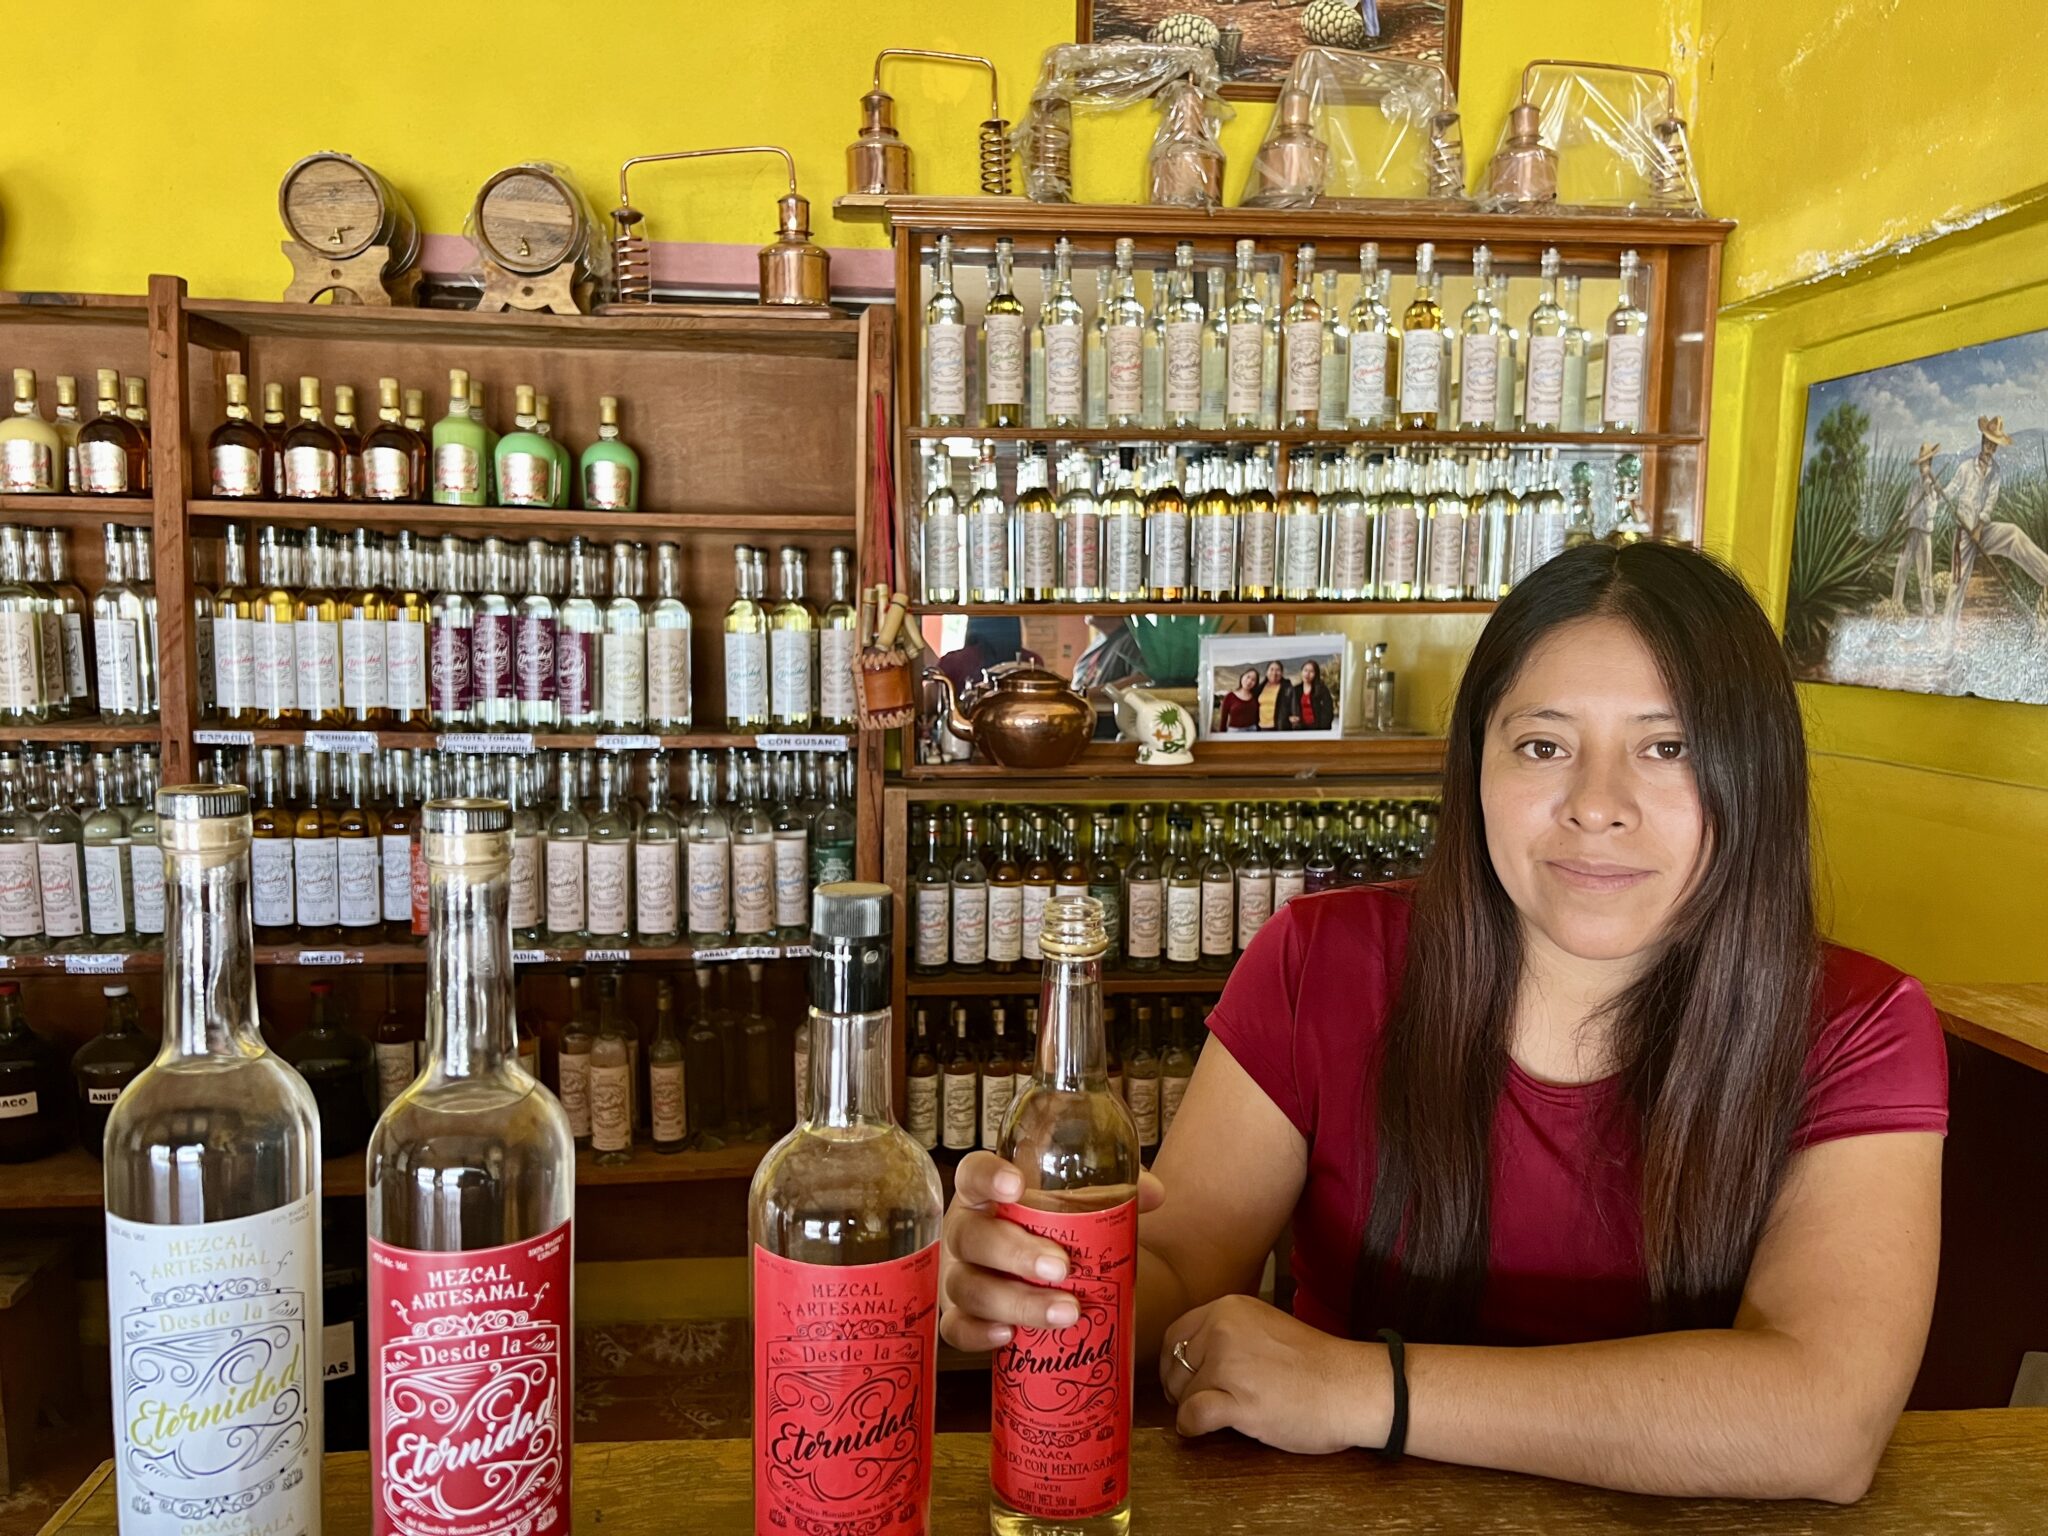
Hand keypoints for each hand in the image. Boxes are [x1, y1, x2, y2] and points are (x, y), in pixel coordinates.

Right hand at [940, 1151, 1165, 1351]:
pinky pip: (958, 1329)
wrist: (1038, 1278)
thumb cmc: (1052, 1233)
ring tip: (1066, 1311)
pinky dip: (980, 1335)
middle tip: (1061, 1267)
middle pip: (972, 1236)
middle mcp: (965, 1232)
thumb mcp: (1077, 1207)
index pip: (972, 1174)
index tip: (1016, 1184)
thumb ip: (1112, 1193)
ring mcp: (958, 1276)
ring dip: (1017, 1302)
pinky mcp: (958, 1317)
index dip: (988, 1177)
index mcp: (987, 1195)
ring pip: (970, 1288)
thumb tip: (1152, 1194)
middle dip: (1016, 1252)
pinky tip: (1010, 1337)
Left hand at [1160, 1293, 1387, 1454]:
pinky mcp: (1238, 1400)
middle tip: (1196, 1403)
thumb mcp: (1264, 1329)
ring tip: (1220, 1414)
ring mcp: (1229, 1363)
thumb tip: (1190, 1359)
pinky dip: (1192, 1427)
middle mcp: (1223, 1329)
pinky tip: (1204, 1430)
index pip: (1176, 1333)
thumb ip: (1228, 1335)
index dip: (1174, 1362)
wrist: (1352, 1387)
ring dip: (1192, 1408)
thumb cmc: (1316, 1365)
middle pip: (1175, 1364)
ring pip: (1183, 1392)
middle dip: (1180, 1388)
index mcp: (1229, 1308)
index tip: (1181, 1379)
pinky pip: (1192, 1415)